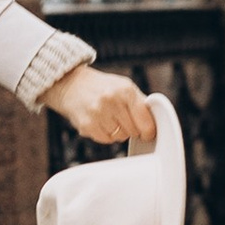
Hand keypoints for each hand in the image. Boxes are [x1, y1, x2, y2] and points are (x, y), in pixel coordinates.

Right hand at [44, 62, 159, 150]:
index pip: (146, 121)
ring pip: (120, 137)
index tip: (147, 133)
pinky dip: (104, 135)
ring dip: (117, 132)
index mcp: (126, 90)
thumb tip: (154, 123)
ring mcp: (98, 113)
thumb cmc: (100, 87)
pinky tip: (98, 122)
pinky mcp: (87, 125)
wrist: (69, 84)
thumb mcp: (123, 86)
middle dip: (131, 128)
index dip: (148, 131)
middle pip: (134, 131)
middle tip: (121, 119)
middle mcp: (112, 100)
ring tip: (108, 118)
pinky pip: (106, 140)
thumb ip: (140, 103)